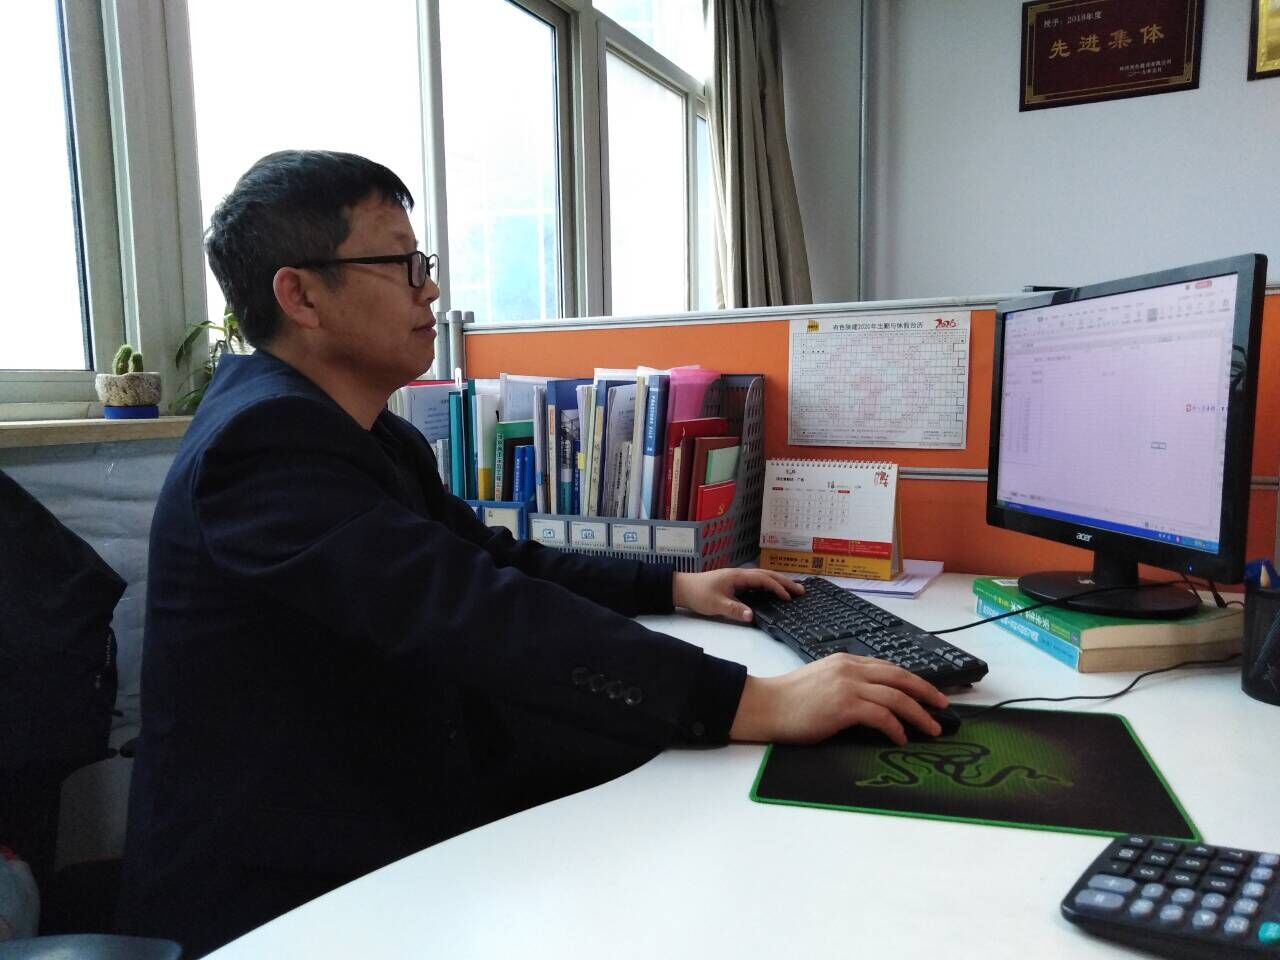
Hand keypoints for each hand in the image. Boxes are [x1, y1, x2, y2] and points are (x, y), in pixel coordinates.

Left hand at [672, 568, 803, 621]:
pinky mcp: (735, 583)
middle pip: (767, 575)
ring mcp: (738, 578)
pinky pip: (757, 582)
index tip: (788, 597)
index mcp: (737, 576)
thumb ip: (733, 609)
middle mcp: (740, 574)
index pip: (762, 579)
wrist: (683, 588)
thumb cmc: (698, 594)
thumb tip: (752, 616)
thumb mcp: (715, 604)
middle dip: (784, 582)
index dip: (776, 587)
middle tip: (801, 590)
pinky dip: (769, 585)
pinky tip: (774, 592)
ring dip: (778, 582)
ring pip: (763, 577)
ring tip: (793, 590)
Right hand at [728, 654, 948, 745]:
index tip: (928, 694)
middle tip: (943, 707)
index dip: (913, 681)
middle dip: (926, 692)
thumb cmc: (789, 700)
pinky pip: (881, 715)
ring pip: (896, 696)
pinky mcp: (844, 705)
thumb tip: (872, 703)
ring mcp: (848, 685)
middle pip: (900, 677)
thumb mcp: (822, 681)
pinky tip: (901, 739)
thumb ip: (847, 684)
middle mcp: (850, 668)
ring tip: (931, 729)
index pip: (888, 667)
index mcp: (846, 661)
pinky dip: (896, 728)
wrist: (766, 705)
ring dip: (918, 714)